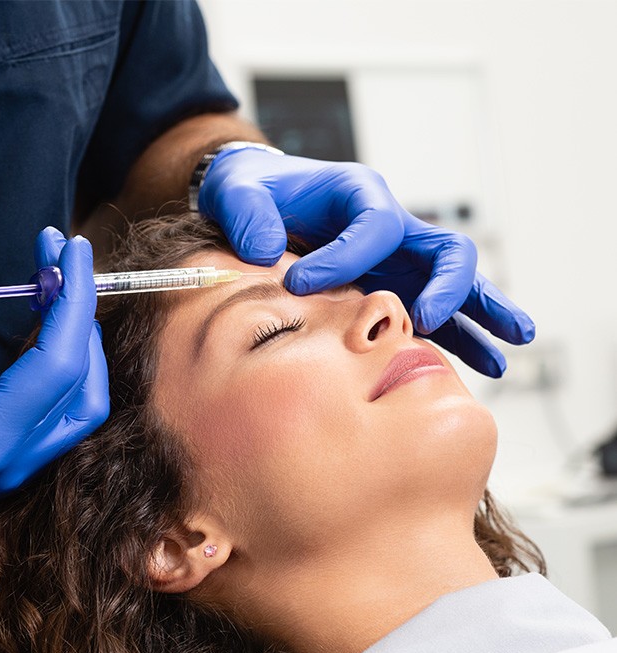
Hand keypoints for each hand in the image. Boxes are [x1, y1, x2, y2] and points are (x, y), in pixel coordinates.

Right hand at [0, 228, 108, 518]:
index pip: (61, 358)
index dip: (74, 296)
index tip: (73, 247)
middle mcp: (16, 461)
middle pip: (82, 379)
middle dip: (79, 312)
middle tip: (57, 260)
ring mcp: (14, 471)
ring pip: (82, 404)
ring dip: (80, 346)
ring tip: (58, 294)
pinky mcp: (5, 469)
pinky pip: (62, 416)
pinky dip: (66, 373)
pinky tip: (44, 339)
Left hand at [198, 148, 534, 375]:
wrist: (260, 202)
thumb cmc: (252, 193)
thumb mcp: (238, 192)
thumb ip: (247, 214)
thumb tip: (267, 251)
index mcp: (358, 195)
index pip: (375, 225)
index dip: (345, 258)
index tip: (299, 286)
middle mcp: (389, 226)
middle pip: (442, 248)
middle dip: (446, 285)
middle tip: (428, 320)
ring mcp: (398, 259)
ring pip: (455, 282)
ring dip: (484, 312)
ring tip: (512, 344)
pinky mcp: (395, 286)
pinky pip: (438, 310)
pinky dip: (464, 333)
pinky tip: (488, 361)